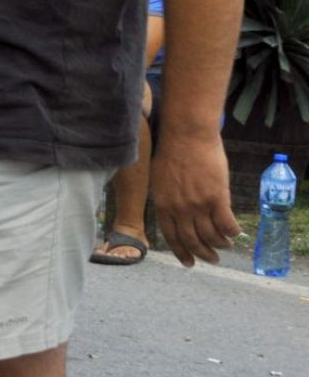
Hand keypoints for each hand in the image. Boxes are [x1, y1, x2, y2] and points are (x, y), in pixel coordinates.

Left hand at [148, 130, 241, 266]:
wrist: (187, 135)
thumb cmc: (173, 153)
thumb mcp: (161, 179)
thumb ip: (169, 199)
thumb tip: (177, 214)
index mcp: (163, 204)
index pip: (171, 236)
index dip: (181, 252)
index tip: (189, 263)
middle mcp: (179, 208)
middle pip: (192, 240)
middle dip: (203, 254)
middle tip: (213, 259)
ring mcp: (198, 204)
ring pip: (211, 236)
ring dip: (220, 245)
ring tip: (226, 246)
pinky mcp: (217, 197)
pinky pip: (226, 224)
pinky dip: (232, 232)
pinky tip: (236, 233)